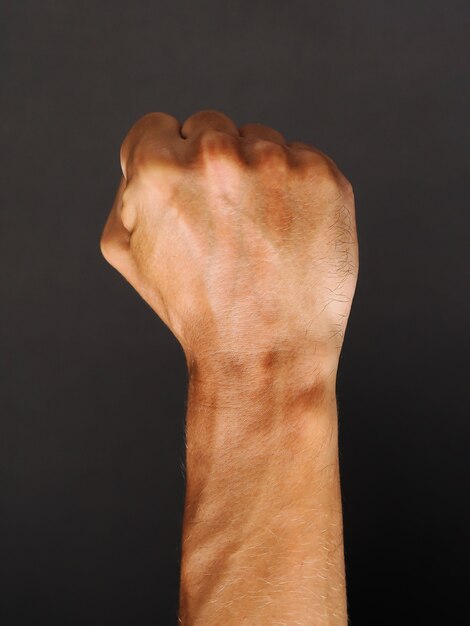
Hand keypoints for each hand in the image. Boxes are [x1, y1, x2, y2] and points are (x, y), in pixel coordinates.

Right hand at [100, 110, 357, 373]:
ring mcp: (276, 163)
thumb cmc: (197, 309)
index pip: (157, 128)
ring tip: (259, 234)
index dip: (166, 160)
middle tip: (223, 221)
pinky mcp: (322, 177)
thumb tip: (143, 161)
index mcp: (160, 170)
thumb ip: (126, 192)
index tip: (184, 191)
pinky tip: (288, 233)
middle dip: (211, 165)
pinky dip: (295, 189)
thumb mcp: (129, 255)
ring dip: (256, 175)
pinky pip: (301, 160)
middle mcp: (217, 155)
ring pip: (259, 141)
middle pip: (209, 127)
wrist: (266, 351)